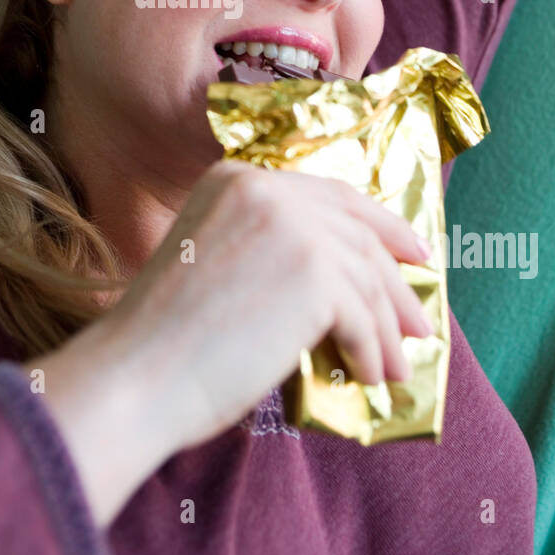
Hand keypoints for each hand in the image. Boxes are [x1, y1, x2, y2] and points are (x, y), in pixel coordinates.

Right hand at [96, 161, 435, 455]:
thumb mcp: (214, 261)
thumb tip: (342, 279)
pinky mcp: (315, 275)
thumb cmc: (163, 338)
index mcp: (235, 177)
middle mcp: (267, 189)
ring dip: (386, 330)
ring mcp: (294, 227)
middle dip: (395, 283)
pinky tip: (368, 378)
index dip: (379, 223)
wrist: (135, 376)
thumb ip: (268, 248)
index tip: (412, 253)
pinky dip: (371, 352)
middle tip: (418, 322)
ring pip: (366, 278)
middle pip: (357, 233)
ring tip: (396, 367)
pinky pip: (361, 318)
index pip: (329, 194)